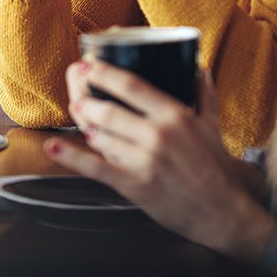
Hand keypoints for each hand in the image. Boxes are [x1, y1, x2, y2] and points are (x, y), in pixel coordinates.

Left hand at [48, 60, 276, 261]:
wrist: (223, 211)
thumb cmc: (216, 168)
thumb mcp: (213, 126)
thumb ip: (204, 95)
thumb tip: (200, 69)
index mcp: (175, 115)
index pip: (132, 85)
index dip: (104, 73)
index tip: (87, 64)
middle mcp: (158, 135)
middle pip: (109, 110)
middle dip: (86, 100)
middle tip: (77, 92)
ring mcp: (145, 161)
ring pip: (101, 137)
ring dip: (84, 125)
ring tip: (79, 115)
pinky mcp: (135, 186)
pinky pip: (96, 168)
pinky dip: (72, 157)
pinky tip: (54, 146)